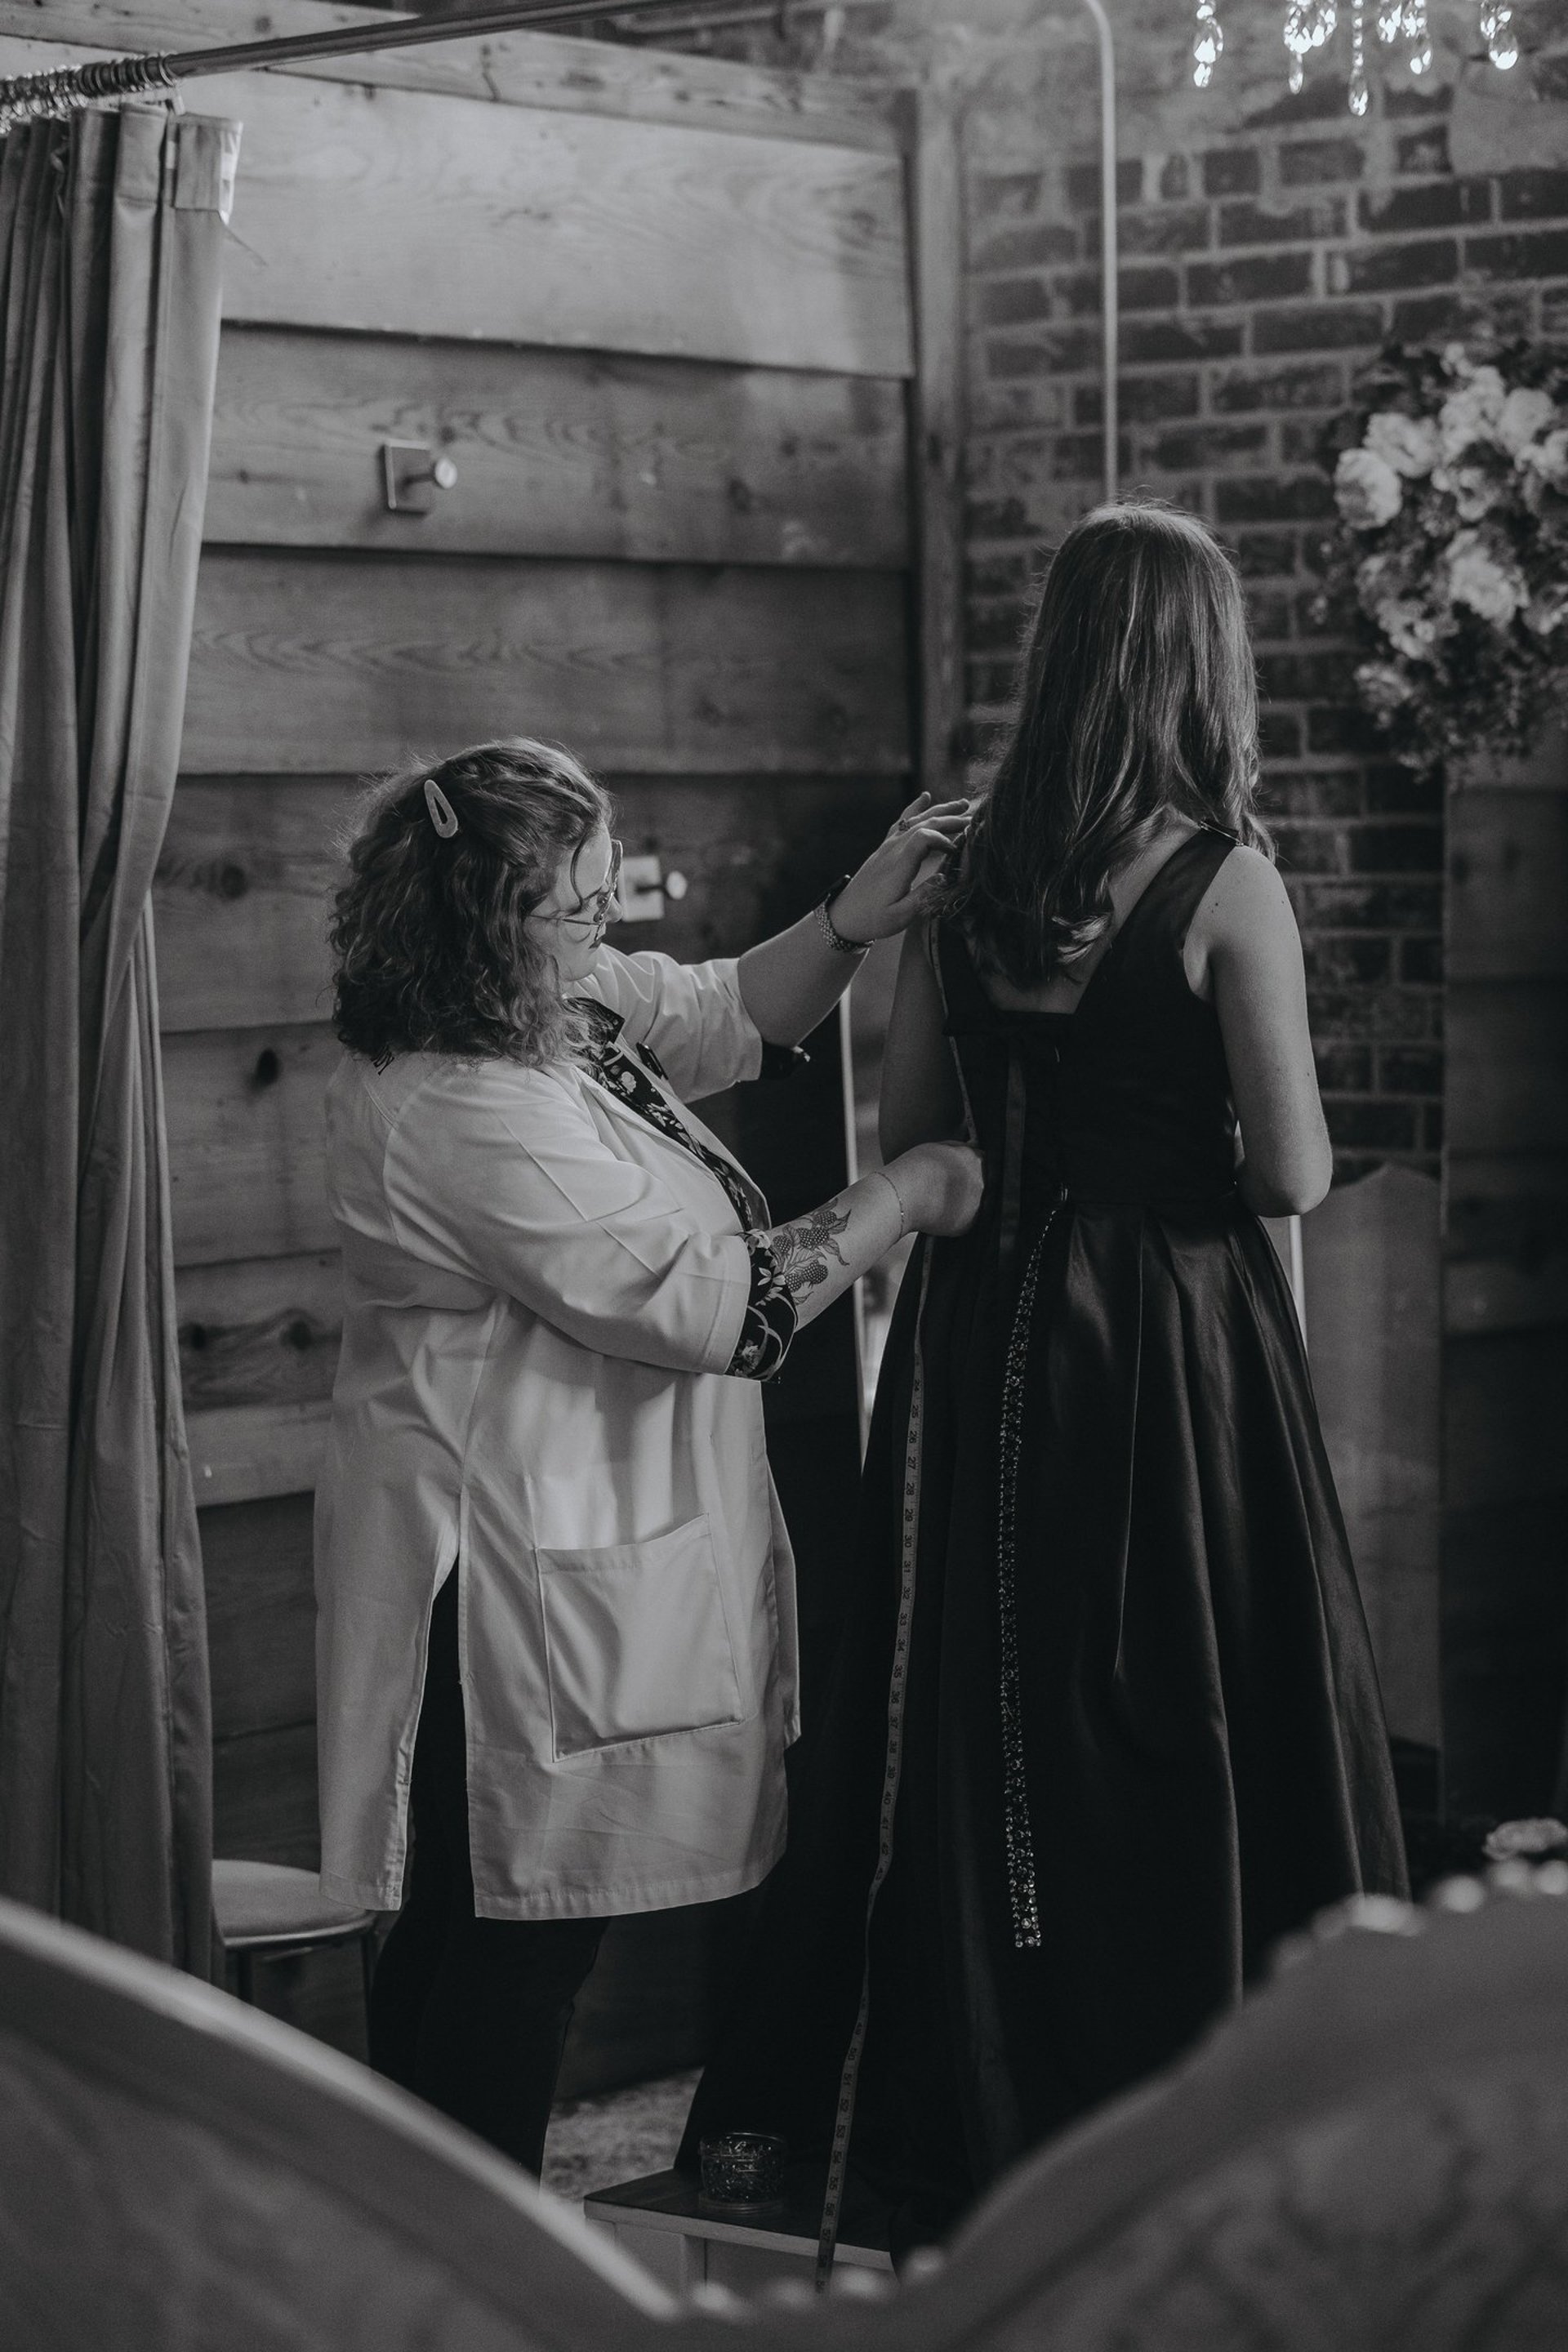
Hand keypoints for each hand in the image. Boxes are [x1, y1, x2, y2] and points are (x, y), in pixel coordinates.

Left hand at [828, 793, 971, 944]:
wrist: (844, 916)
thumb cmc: (873, 919)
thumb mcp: (901, 916)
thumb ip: (923, 896)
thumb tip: (944, 877)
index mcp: (898, 866)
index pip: (923, 838)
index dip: (943, 839)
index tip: (956, 851)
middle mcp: (892, 850)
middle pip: (923, 824)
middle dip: (950, 820)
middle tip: (974, 820)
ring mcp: (887, 846)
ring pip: (915, 820)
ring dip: (940, 811)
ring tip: (963, 805)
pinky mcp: (884, 848)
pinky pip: (901, 822)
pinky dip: (915, 808)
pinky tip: (925, 797)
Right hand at [887, 1140, 985, 1237]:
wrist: (902, 1195)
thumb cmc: (913, 1170)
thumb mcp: (937, 1147)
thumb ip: (958, 1148)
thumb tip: (971, 1145)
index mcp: (974, 1159)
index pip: (982, 1161)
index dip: (969, 1167)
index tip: (959, 1173)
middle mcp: (980, 1180)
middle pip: (981, 1182)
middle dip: (967, 1184)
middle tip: (946, 1187)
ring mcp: (977, 1203)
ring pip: (975, 1202)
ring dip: (963, 1201)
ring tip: (940, 1200)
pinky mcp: (969, 1222)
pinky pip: (966, 1220)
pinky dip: (956, 1218)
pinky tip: (939, 1212)